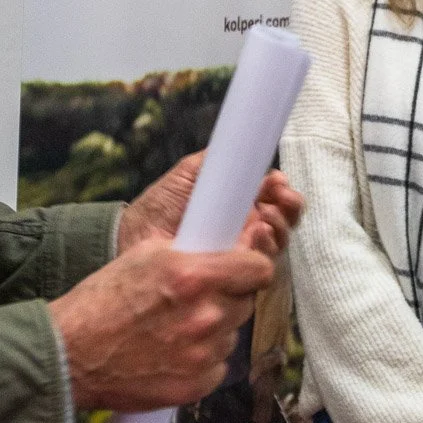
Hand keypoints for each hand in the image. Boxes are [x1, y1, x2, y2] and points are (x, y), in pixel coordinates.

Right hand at [47, 239, 273, 409]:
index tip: (243, 269)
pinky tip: (173, 352)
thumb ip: (193, 251)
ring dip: (214, 329)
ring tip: (176, 327)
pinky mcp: (196, 385)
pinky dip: (203, 359)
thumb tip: (229, 245)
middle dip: (228, 297)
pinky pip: (218, 366)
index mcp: (195, 276)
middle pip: (246, 302)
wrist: (69, 355)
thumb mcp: (145, 254)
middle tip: (197, 299)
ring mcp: (202, 354)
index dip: (251, 267)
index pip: (259, 269)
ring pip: (231, 334)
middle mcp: (205, 316)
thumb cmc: (100, 302)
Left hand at [118, 152, 304, 259]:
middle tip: (280, 196)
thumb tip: (239, 144)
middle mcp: (244, 229)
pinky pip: (260, 269)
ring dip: (279, 227)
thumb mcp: (184, 178)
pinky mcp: (233, 278)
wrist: (132, 243)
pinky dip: (265, 252)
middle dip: (289, 206)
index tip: (277, 180)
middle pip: (283, 219)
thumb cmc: (156, 211)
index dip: (282, 189)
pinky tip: (255, 237)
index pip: (273, 197)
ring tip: (265, 217)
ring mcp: (240, 255)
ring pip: (277, 243)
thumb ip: (211, 162)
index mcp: (237, 204)